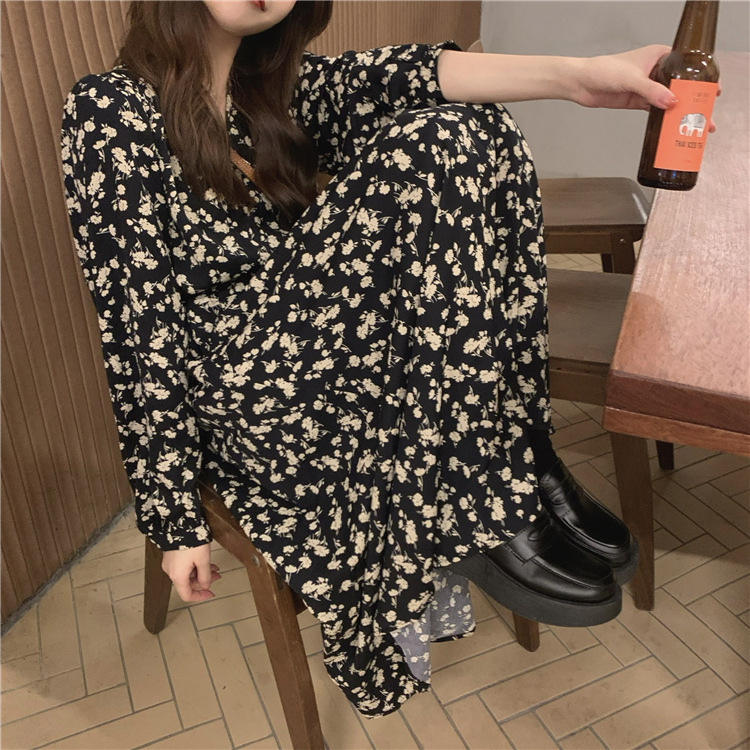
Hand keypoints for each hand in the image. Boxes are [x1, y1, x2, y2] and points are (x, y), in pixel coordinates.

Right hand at [162, 543, 221, 602]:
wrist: (179, 523)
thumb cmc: (191, 541)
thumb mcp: (203, 560)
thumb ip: (205, 576)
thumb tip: (206, 585)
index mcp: (178, 576)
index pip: (187, 595)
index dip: (200, 597)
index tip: (210, 594)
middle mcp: (171, 571)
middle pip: (188, 583)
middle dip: (204, 581)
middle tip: (217, 576)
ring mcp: (170, 562)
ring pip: (187, 573)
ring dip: (200, 572)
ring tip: (214, 567)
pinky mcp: (171, 554)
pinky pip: (183, 565)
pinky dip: (194, 566)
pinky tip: (204, 560)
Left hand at [573, 44, 716, 131]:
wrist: (582, 83)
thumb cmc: (604, 70)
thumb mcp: (632, 79)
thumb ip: (651, 91)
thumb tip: (672, 101)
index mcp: (661, 56)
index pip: (688, 67)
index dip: (701, 80)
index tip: (712, 92)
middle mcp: (657, 71)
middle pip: (681, 86)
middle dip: (694, 101)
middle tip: (706, 117)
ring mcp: (648, 88)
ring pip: (670, 101)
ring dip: (681, 113)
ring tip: (695, 127)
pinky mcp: (638, 101)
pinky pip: (656, 111)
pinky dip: (664, 119)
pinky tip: (674, 128)